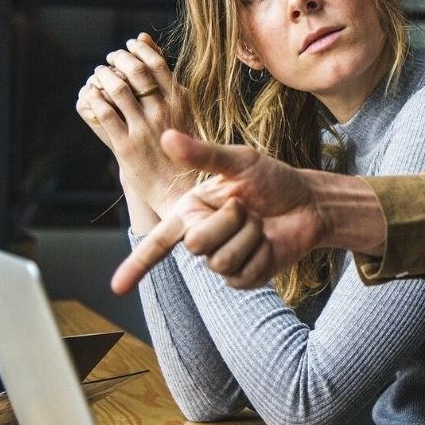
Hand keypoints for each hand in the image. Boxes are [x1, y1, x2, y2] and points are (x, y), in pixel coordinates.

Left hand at [75, 33, 194, 217]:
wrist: (180, 188)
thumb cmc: (183, 147)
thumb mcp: (183, 110)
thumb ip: (165, 79)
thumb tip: (145, 40)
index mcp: (181, 102)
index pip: (157, 63)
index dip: (139, 50)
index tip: (129, 46)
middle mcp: (163, 113)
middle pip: (136, 72)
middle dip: (119, 58)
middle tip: (111, 58)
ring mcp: (144, 129)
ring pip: (118, 90)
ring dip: (103, 76)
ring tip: (99, 73)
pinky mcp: (126, 147)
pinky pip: (105, 114)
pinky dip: (94, 99)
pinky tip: (91, 94)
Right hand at [111, 130, 331, 293]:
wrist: (309, 203)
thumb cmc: (273, 179)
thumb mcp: (240, 162)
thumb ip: (203, 154)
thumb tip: (166, 137)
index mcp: (191, 211)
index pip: (158, 241)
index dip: (136, 265)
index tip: (116, 287)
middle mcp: (202, 237)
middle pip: (196, 244)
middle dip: (229, 220)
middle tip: (247, 207)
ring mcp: (223, 261)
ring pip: (222, 260)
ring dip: (249, 236)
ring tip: (259, 223)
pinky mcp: (245, 278)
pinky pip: (244, 274)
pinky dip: (262, 254)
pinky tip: (269, 242)